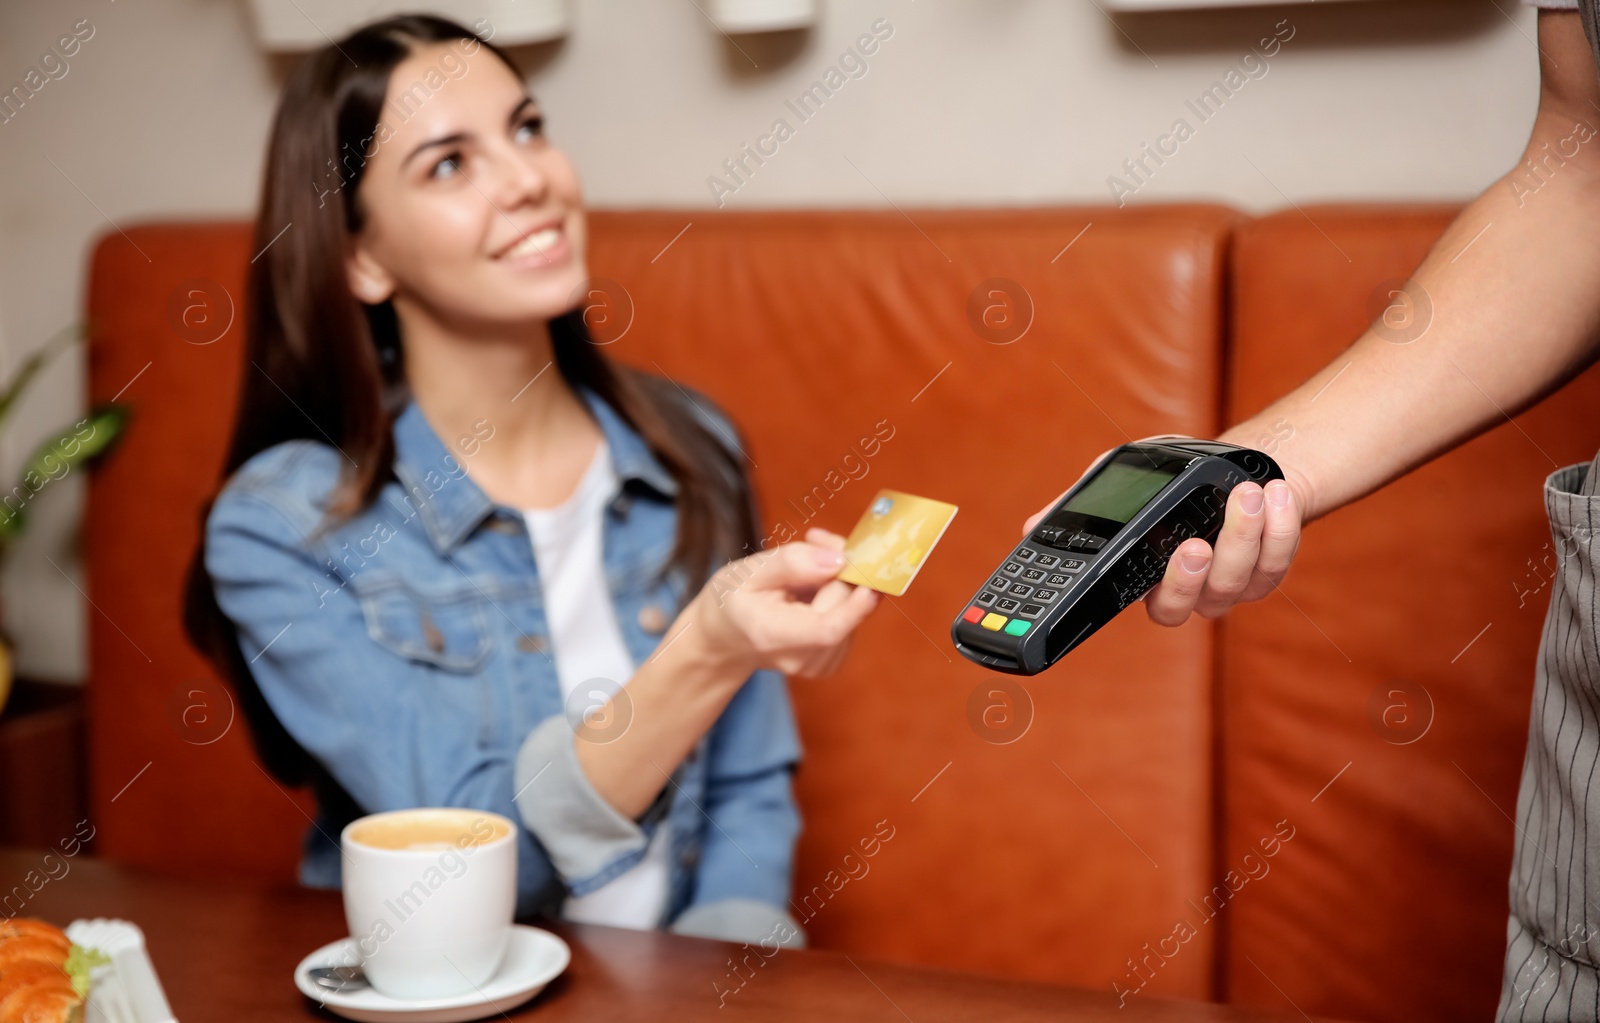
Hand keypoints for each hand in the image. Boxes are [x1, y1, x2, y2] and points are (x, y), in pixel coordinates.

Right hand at [686, 527, 878, 677]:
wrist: (724, 637)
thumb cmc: (732, 599)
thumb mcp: (747, 571)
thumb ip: (790, 562)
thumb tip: (838, 560)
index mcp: (772, 634)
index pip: (827, 630)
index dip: (856, 606)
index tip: (870, 580)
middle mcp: (798, 658)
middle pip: (843, 611)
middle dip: (842, 570)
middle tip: (816, 539)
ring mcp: (816, 665)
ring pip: (851, 613)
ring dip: (840, 582)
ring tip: (804, 569)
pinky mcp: (829, 661)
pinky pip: (850, 621)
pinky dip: (841, 598)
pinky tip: (813, 590)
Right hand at [1021, 439, 1305, 625]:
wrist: (1241, 466)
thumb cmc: (1176, 476)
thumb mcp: (1121, 480)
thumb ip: (1080, 504)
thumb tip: (1030, 528)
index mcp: (1147, 576)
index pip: (1138, 603)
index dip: (1153, 591)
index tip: (1156, 555)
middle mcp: (1189, 589)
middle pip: (1185, 606)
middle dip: (1191, 577)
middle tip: (1197, 542)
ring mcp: (1230, 583)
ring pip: (1236, 583)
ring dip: (1244, 537)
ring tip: (1248, 493)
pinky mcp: (1269, 569)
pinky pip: (1277, 562)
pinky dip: (1279, 529)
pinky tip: (1274, 494)